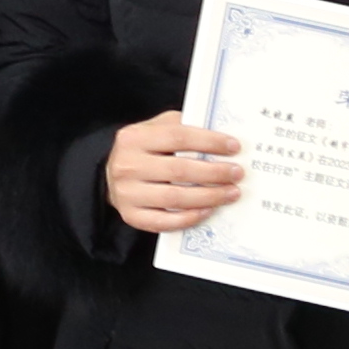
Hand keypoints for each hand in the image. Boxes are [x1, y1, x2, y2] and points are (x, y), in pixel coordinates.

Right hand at [105, 113, 246, 235]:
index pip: (178, 137)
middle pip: (179, 170)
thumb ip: (180, 127)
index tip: (234, 147)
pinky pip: (165, 222)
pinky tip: (209, 210)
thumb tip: (219, 135)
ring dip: (209, 196)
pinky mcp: (131, 216)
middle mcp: (127, 165)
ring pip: (175, 198)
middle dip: (214, 172)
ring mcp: (127, 193)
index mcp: (134, 138)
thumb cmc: (143, 150)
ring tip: (231, 193)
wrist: (111, 174)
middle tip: (237, 173)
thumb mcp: (155, 129)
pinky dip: (190, 218)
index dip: (209, 142)